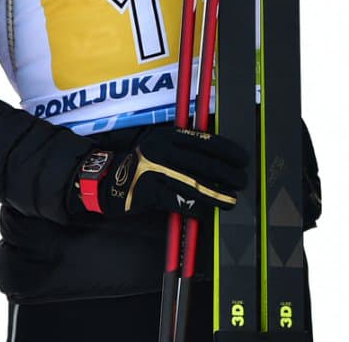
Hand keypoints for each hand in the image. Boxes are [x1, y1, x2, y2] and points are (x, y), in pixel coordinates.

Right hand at [72, 127, 247, 218]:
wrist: (105, 180)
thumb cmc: (139, 164)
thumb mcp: (158, 145)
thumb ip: (182, 147)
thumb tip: (217, 158)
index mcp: (168, 136)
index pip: (205, 141)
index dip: (227, 150)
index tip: (242, 158)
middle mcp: (162, 150)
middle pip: (204, 163)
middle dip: (228, 174)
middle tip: (242, 181)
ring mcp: (155, 171)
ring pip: (195, 184)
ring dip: (217, 194)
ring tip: (231, 200)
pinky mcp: (149, 192)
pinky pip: (179, 202)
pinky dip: (196, 209)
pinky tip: (207, 213)